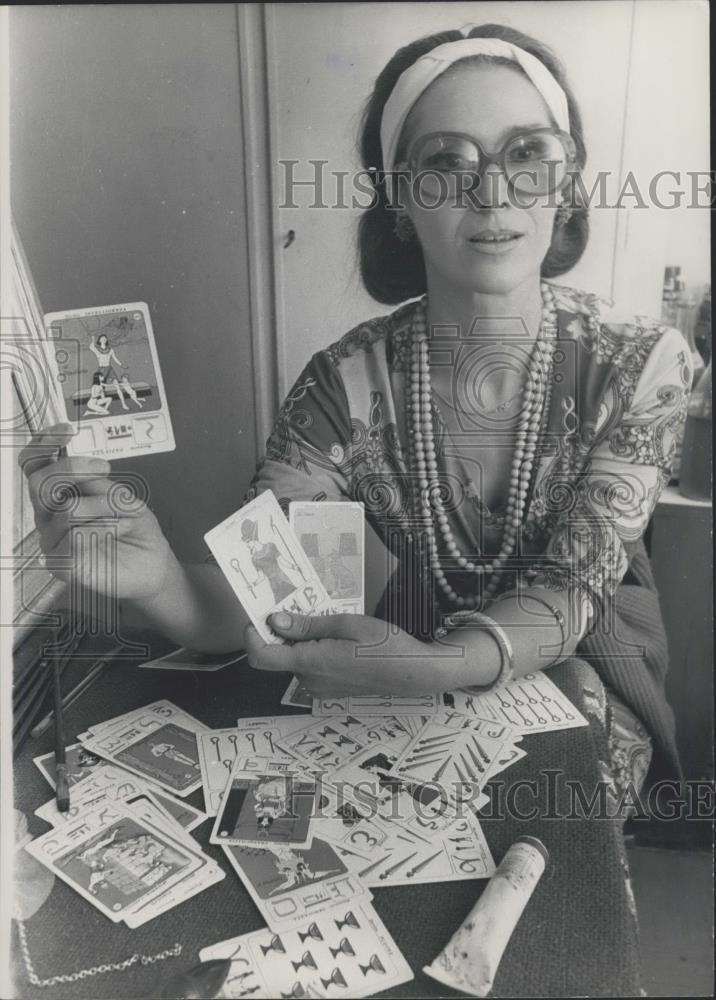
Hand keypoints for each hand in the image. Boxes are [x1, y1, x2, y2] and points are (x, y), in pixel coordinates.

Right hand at [19, 424, 175, 599]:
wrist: (152, 563)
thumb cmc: (134, 529)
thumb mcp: (117, 494)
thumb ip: (91, 481)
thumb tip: (74, 462)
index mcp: (58, 497)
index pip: (34, 467)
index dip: (42, 444)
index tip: (65, 430)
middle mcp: (48, 517)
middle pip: (39, 482)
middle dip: (72, 469)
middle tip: (102, 469)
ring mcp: (52, 541)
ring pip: (67, 509)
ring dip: (104, 505)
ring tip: (125, 513)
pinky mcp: (62, 564)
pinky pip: (76, 537)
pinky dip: (106, 527)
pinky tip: (121, 528)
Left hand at [244, 611, 471, 696]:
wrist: (412, 672)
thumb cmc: (384, 645)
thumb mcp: (346, 623)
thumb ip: (307, 624)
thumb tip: (275, 621)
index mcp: (311, 662)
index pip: (261, 657)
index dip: (252, 636)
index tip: (259, 616)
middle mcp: (309, 679)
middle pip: (279, 653)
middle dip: (286, 630)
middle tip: (307, 608)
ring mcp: (319, 687)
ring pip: (295, 658)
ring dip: (303, 640)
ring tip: (332, 625)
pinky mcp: (328, 689)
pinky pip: (310, 666)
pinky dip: (315, 650)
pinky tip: (339, 640)